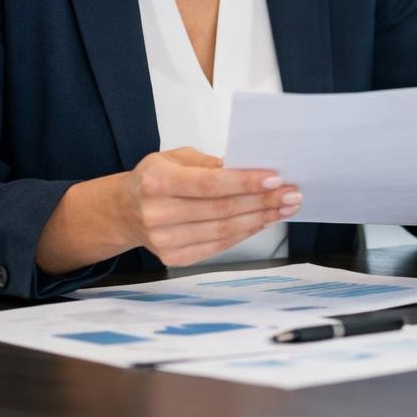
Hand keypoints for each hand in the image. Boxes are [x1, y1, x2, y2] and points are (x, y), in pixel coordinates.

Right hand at [120, 147, 299, 266]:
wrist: (124, 212)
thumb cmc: (155, 179)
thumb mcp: (175, 158)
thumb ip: (210, 163)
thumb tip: (248, 167)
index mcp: (157, 182)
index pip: (209, 184)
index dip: (245, 182)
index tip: (275, 178)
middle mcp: (158, 215)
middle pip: (222, 210)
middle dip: (263, 201)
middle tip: (292, 193)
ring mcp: (165, 241)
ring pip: (225, 231)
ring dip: (261, 218)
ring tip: (285, 207)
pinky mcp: (175, 258)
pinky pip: (219, 245)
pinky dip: (246, 232)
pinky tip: (263, 220)